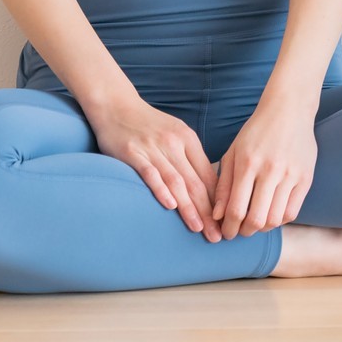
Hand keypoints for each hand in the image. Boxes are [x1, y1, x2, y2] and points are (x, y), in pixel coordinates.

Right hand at [86, 95, 221, 240]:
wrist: (116, 105)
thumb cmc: (147, 125)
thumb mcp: (175, 134)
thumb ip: (189, 158)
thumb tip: (207, 187)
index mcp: (188, 140)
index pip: (207, 175)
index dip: (218, 201)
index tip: (225, 221)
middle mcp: (174, 143)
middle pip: (195, 182)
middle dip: (208, 212)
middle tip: (217, 235)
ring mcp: (154, 148)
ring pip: (176, 181)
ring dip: (189, 207)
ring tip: (198, 228)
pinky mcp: (133, 153)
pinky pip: (150, 173)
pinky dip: (161, 189)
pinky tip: (170, 206)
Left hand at [211, 103, 317, 239]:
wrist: (289, 110)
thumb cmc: (256, 132)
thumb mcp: (233, 153)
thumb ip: (223, 185)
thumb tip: (217, 215)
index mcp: (248, 164)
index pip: (236, 209)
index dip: (229, 228)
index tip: (226, 233)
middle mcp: (270, 170)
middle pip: (256, 219)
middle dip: (244, 232)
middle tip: (239, 232)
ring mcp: (290, 175)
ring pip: (275, 219)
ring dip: (262, 228)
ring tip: (255, 224)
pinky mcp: (306, 178)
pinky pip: (292, 212)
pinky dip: (280, 220)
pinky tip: (271, 214)